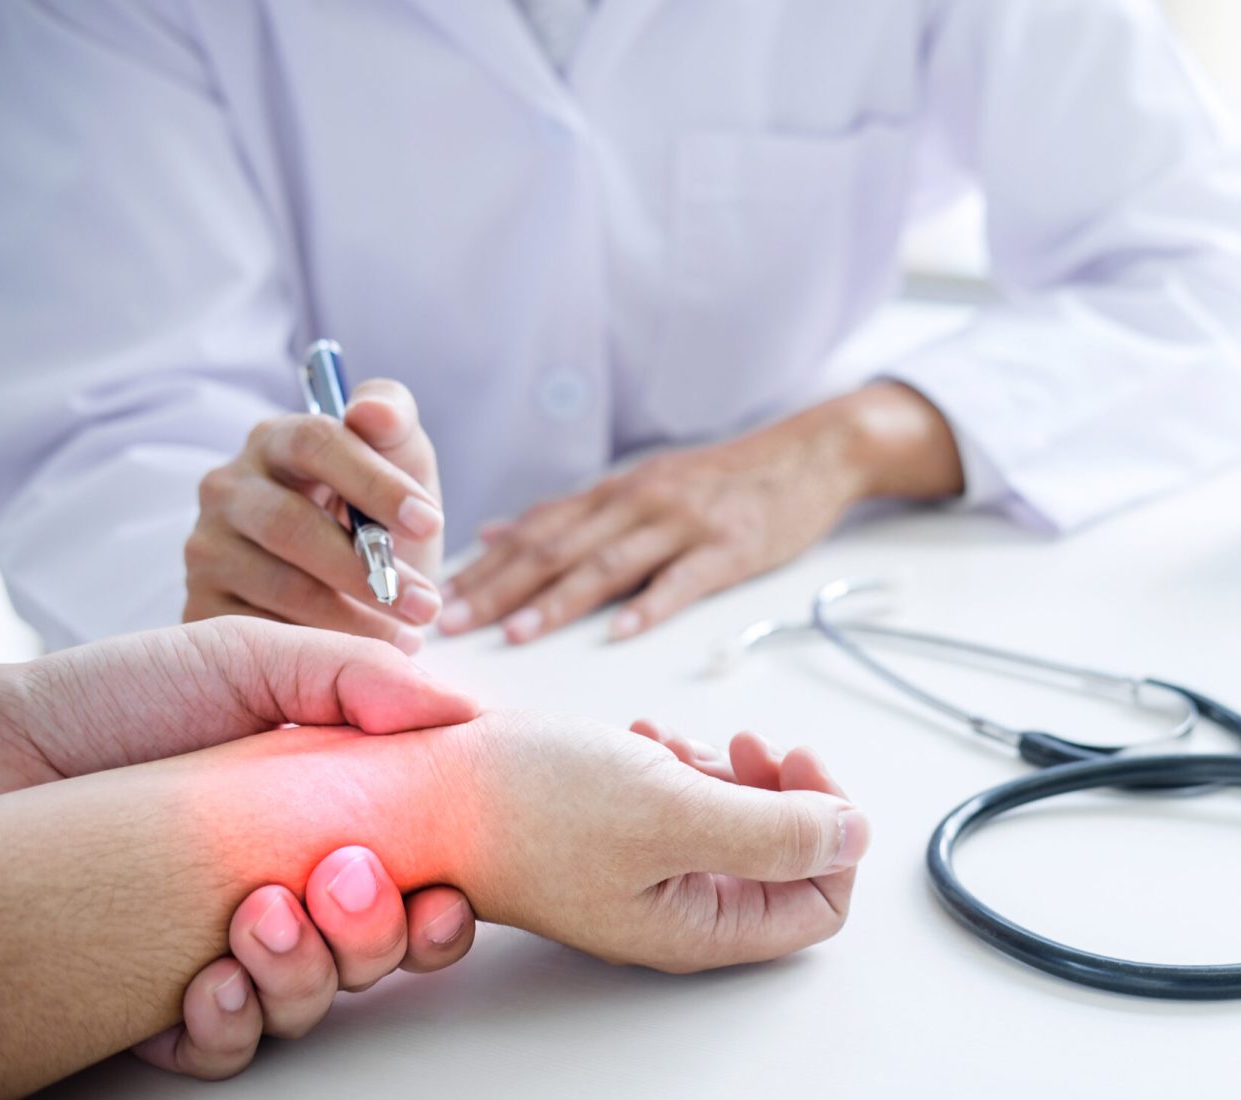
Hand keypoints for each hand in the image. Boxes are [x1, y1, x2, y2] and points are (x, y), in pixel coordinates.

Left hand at [0, 618, 485, 1080]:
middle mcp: (290, 891)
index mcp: (328, 821)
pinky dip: (229, 1027)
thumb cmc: (121, 696)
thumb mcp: (250, 662)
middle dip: (374, 936)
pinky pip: (222, 1045)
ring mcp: (228, 947)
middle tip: (333, 880)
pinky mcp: (157, 993)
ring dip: (302, 976)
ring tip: (255, 916)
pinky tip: (208, 984)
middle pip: (378, 958)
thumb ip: (360, 677)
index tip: (438, 895)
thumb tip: (466, 709)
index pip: (420, 893)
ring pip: (310, 1007)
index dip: (443, 914)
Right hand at [183, 379, 446, 651]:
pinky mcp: (201, 605)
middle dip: (367, 569)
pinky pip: (258, 634)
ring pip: (279, 586)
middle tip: (425, 604)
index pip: (315, 442)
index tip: (430, 522)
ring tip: (409, 634)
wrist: (351, 583)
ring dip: (353, 619)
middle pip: (289, 524)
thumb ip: (393, 420)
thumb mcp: (400, 462)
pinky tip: (357, 657)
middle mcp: (228, 488)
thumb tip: (370, 411)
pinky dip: (316, 651)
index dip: (374, 482)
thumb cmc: (377, 513)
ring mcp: (207, 548)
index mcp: (276, 440)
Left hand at [440, 382, 962, 643]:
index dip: (480, 565)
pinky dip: (650, 605)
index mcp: (614, 492)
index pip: (532, 531)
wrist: (809, 454)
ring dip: (557, 601)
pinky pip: (683, 579)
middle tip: (447, 622)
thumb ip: (573, 511)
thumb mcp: (643, 483)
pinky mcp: (729, 547)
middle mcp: (637, 502)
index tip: (431, 595)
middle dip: (497, 588)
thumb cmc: (725, 479)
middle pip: (555, 548)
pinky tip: (622, 631)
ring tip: (515, 634)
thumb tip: (496, 531)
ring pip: (607, 564)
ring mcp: (683, 523)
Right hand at [446, 714, 871, 971]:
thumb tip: (856, 835)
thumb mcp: (670, 811)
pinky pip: (681, 796)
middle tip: (749, 746)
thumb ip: (773, 831)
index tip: (804, 771)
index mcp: (697, 925)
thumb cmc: (522, 806)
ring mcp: (644, 866)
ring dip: (725, 770)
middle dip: (780, 791)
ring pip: (734, 818)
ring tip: (678, 744)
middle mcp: (676, 905)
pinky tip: (645, 738)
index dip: (832, 835)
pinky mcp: (616, 827)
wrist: (418, 783)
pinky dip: (678, 759)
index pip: (821, 905)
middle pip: (785, 857)